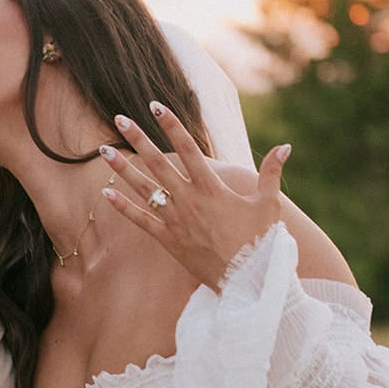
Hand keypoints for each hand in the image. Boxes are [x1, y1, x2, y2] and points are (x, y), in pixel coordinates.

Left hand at [101, 104, 289, 288]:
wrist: (247, 281)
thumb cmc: (260, 242)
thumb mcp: (269, 205)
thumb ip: (271, 173)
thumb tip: (285, 146)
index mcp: (212, 188)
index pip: (188, 149)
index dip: (171, 126)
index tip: (156, 106)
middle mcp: (190, 201)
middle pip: (159, 163)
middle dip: (138, 139)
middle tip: (119, 118)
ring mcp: (176, 221)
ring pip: (144, 189)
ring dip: (123, 169)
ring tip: (103, 151)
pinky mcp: (169, 241)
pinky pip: (141, 221)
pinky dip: (123, 208)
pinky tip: (105, 194)